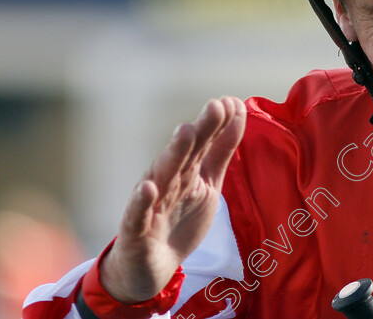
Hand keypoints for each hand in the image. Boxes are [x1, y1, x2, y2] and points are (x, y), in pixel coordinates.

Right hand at [99, 96, 246, 302]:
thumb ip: (221, 151)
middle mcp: (167, 181)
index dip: (217, 125)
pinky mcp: (135, 230)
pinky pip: (138, 214)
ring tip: (185, 132)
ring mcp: (150, 204)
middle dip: (200, 131)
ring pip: (162, 176)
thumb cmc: (178, 220)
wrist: (148, 268)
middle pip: (186, 154)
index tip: (232, 103)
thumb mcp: (207, 185)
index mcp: (186, 171)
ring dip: (173, 154)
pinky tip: (148, 188)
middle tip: (215, 107)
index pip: (203, 144)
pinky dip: (142, 201)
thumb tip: (237, 112)